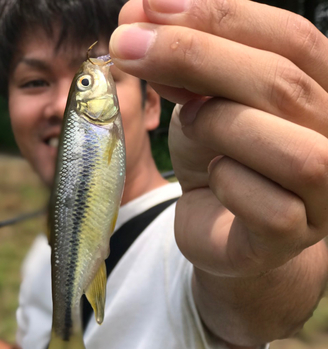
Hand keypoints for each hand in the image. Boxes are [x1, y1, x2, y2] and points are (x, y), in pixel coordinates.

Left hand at [110, 0, 327, 277]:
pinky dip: (228, 185)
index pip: (292, 38)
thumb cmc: (219, 156)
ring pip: (291, 152)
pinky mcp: (293, 238)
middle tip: (130, 47)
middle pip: (284, 85)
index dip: (220, 15)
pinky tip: (212, 180)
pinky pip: (271, 209)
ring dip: (221, 127)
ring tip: (190, 124)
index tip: (149, 7)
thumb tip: (140, 15)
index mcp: (324, 89)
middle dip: (197, 58)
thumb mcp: (202, 99)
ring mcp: (324, 196)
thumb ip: (186, 62)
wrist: (220, 224)